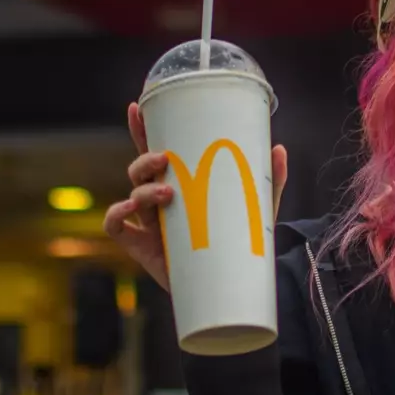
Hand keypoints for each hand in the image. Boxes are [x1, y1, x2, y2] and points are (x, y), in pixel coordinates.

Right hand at [104, 102, 288, 291]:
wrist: (231, 286)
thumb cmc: (239, 242)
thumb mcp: (257, 209)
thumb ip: (268, 180)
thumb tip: (279, 149)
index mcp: (181, 184)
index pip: (156, 151)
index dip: (143, 129)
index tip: (138, 107)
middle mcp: (160, 200)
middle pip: (139, 168)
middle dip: (144, 157)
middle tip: (165, 158)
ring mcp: (148, 223)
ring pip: (132, 193)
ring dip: (143, 187)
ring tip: (168, 193)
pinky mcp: (141, 247)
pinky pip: (115, 227)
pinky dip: (116, 213)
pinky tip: (128, 208)